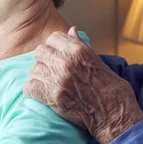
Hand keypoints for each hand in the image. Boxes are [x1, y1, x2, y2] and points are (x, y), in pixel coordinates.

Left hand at [23, 27, 142, 143]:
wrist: (113, 113)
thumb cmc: (111, 87)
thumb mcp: (98, 60)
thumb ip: (81, 45)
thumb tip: (72, 30)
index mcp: (78, 50)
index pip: (53, 37)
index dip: (55, 46)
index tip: (57, 54)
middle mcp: (66, 61)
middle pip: (40, 51)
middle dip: (44, 59)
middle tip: (51, 69)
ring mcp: (57, 79)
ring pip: (34, 69)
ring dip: (39, 75)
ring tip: (48, 82)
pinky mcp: (52, 96)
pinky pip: (29, 88)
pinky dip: (33, 90)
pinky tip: (42, 93)